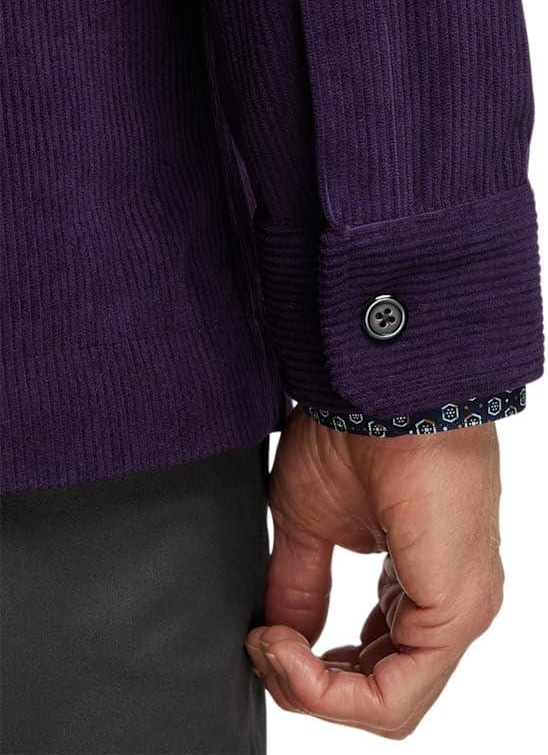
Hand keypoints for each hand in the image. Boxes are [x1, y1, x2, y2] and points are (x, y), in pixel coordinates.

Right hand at [245, 407, 503, 737]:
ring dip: (315, 690)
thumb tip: (277, 641)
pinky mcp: (455, 611)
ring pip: (389, 703)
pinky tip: (291, 650)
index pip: (373, 664)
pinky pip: (395, 693)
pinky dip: (332, 690)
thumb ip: (299, 590)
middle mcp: (449, 602)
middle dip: (309, 685)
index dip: (310, 669)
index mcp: (422, 581)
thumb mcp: (309, 525)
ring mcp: (460, 609)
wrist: (378, 390)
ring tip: (273, 647)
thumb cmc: (354, 434)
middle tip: (264, 647)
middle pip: (381, 692)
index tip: (263, 636)